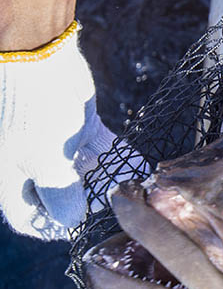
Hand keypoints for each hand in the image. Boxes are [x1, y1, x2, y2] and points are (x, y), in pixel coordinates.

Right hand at [0, 23, 116, 239]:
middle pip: (61, 195)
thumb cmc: (31, 111)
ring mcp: (58, 144)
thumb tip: (72, 221)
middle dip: (89, 206)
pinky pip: (103, 149)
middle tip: (118, 216)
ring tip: (136, 196)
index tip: (82, 233)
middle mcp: (32, 163)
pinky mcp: (80, 126)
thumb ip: (59, 194)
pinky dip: (121, 159)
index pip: (27, 216)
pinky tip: (142, 170)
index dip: (51, 228)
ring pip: (86, 173)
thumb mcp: (44, 160)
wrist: (39, 55)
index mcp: (11, 176)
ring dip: (110, 184)